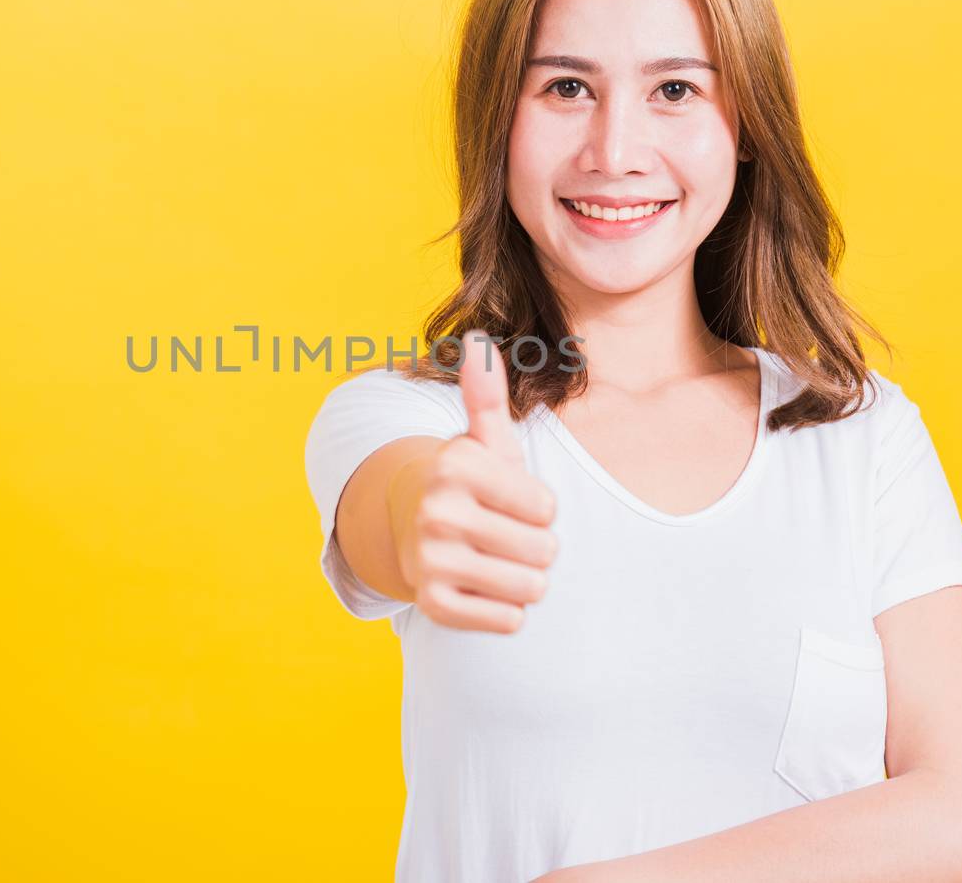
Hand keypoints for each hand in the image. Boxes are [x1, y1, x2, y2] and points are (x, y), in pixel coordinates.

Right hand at [388, 328, 558, 633]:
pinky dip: (505, 611)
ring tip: (496, 561)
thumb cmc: (472, 486)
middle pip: (543, 550)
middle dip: (535, 547)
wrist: (414, 533)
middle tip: (503, 535)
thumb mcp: (485, 440)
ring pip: (529, 588)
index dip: (540, 507)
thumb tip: (480, 341)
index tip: (510, 500)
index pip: (547, 508)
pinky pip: (508, 620)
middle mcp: (435, 511)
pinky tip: (483, 589)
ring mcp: (430, 560)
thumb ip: (489, 395)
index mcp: (455, 466)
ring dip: (523, 580)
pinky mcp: (432, 606)